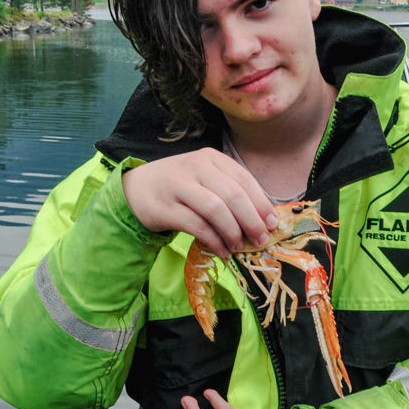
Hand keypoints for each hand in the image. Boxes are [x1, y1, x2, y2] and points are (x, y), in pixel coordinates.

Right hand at [121, 148, 277, 255]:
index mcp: (211, 158)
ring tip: (239, 246)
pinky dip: (214, 241)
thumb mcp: (205, 178)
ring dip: (232, 231)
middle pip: (233, 195)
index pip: (243, 179)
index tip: (272, 224)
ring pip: (215, 209)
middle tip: (260, 239)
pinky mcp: (165, 207)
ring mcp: (178, 186)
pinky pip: (197, 226)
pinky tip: (222, 250)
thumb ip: (230, 191)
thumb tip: (264, 219)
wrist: (136, 188)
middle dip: (251, 220)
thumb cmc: (180, 186)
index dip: (261, 204)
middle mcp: (195, 167)